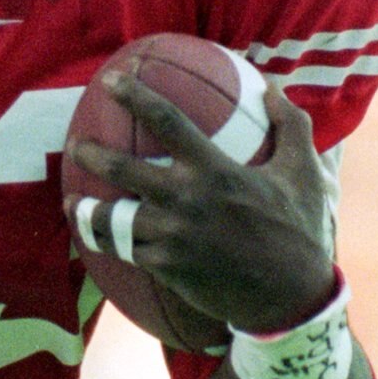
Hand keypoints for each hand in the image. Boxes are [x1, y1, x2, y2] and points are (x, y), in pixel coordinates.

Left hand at [69, 75, 335, 336]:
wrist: (290, 297)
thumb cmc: (299, 230)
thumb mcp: (305, 172)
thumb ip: (291, 125)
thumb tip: (272, 89)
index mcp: (215, 170)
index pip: (166, 121)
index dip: (134, 95)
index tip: (111, 81)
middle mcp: (186, 200)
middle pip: (122, 170)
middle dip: (91, 153)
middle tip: (76, 144)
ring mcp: (173, 237)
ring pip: (113, 219)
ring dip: (86, 209)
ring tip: (72, 200)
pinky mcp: (166, 269)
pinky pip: (126, 252)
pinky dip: (109, 243)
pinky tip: (98, 237)